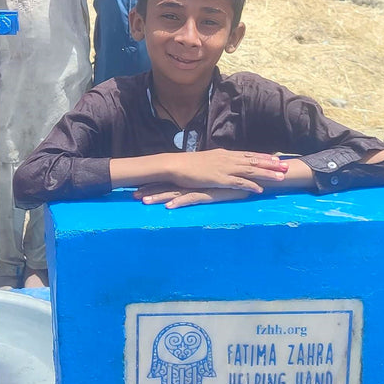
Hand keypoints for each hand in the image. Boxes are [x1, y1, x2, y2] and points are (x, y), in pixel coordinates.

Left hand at [135, 185, 252, 208]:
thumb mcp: (211, 183)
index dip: (152, 184)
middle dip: (149, 190)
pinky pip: (191, 199)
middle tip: (133, 195)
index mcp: (191, 179)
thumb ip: (200, 185)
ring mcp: (200, 188)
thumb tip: (189, 187)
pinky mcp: (209, 194)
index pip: (167, 181)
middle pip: (167, 186)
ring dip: (159, 197)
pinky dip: (179, 203)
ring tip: (144, 202)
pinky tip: (169, 207)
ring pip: (175, 193)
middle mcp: (192, 182)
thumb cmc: (230, 180)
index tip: (137, 188)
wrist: (250, 176)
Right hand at [163, 148, 288, 193]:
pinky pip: (238, 183)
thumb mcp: (206, 159)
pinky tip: (260, 190)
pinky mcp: (219, 179)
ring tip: (281, 177)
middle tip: (286, 166)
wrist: (175, 164)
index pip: (248, 154)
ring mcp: (224, 168)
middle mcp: (227, 159)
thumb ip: (217, 161)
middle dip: (271, 164)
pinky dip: (250, 186)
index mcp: (224, 154)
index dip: (263, 157)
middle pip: (254, 161)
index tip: (276, 158)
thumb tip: (224, 163)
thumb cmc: (187, 164)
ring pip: (250, 170)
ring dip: (267, 174)